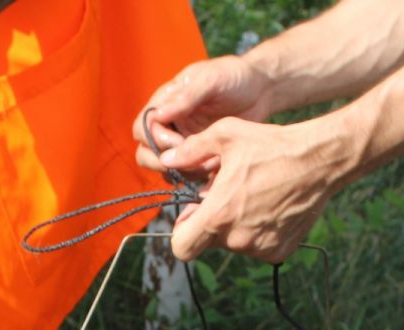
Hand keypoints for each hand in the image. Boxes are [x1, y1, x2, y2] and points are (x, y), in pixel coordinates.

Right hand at [135, 56, 274, 170]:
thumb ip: (186, 97)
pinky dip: (196, 178)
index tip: (180, 141)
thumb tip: (158, 115)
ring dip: (181, 172)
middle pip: (145, 152)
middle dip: (162, 161)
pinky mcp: (198, 155)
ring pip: (165, 167)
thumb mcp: (211, 80)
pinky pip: (186, 174)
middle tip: (188, 162)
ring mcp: (183, 141)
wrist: (261, 90)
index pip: (142, 127)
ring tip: (207, 165)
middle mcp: (169, 124)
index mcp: (166, 102)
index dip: (156, 139)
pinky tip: (215, 170)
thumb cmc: (234, 77)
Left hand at [156, 116, 354, 261]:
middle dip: (212, 222)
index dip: (183, 232)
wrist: (320, 161)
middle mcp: (238, 239)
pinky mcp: (280, 251)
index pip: (181, 248)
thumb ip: (191, 150)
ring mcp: (260, 248)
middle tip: (229, 196)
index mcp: (219, 216)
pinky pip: (258, 247)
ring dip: (236, 225)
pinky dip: (259, 231)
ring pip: (235, 244)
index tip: (194, 213)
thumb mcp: (226, 135)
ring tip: (254, 195)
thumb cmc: (271, 145)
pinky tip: (270, 206)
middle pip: (209, 242)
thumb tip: (167, 160)